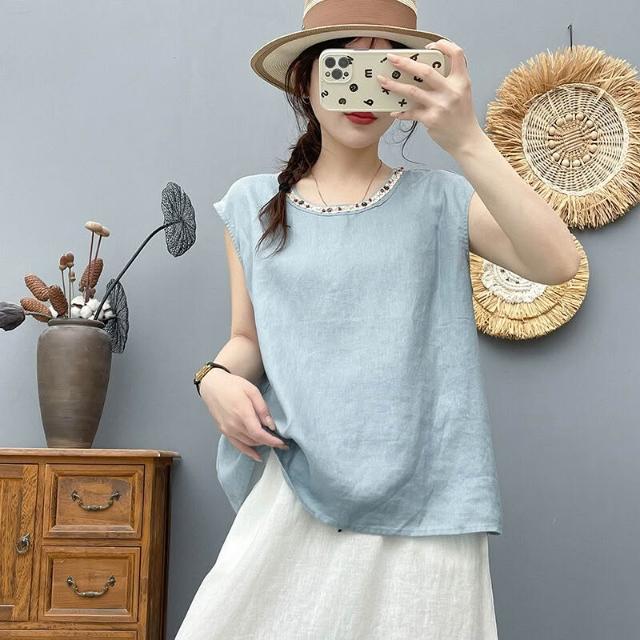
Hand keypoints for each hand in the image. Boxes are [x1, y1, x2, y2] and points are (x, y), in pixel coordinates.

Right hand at [200, 369, 288, 461]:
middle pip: (255, 440)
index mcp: (242, 413)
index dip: (272, 441)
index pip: (259, 433)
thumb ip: (262, 408)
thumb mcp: (252, 391)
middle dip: (270, 442)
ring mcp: (228, 430)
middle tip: (281, 441)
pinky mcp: (224, 431)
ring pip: (248, 443)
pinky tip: (257, 456)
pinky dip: (248, 452)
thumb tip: (271, 425)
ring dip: (261, 444)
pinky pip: (238, 445)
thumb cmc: (233, 385)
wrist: (212, 386)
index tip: (282, 443)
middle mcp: (234, 425)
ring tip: (272, 442)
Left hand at [376, 39, 482, 155]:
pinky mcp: (431, 120)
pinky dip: (401, 111)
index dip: (443, 45)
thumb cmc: (462, 116)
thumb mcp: (463, 93)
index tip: (429, 46)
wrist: (466, 139)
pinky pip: (411, 112)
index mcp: (461, 81)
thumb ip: (449, 80)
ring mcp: (440, 106)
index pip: (456, 54)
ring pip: (412, 91)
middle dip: (405, 63)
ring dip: (394, 85)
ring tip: (382, 81)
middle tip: (391, 58)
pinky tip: (393, 111)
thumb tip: (426, 70)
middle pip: (426, 71)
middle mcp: (451, 91)